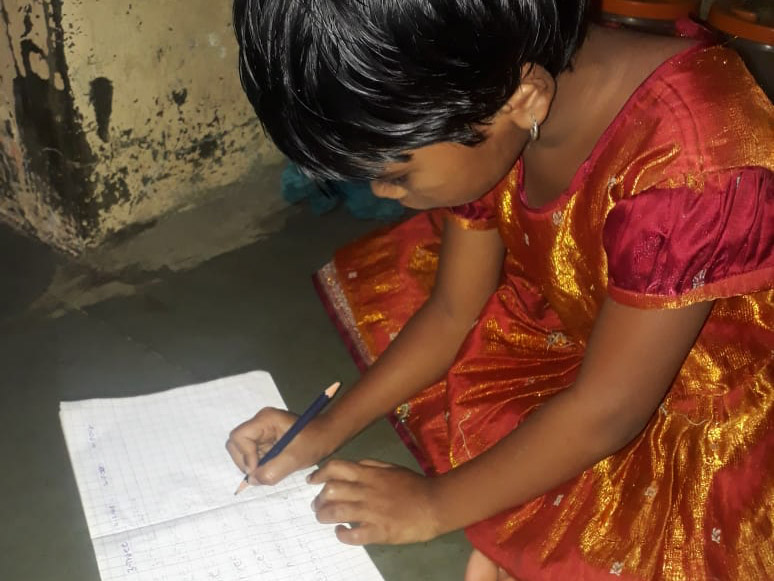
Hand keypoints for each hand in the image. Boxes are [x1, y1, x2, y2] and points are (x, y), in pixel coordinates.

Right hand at [226, 407, 334, 484]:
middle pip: (236, 444)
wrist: (328, 436)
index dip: (244, 455)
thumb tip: (252, 480)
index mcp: (265, 419)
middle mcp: (260, 423)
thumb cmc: (315, 441)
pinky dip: (258, 466)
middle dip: (245, 462)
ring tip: (271, 469)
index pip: (239, 437)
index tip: (257, 469)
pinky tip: (274, 467)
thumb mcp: (295, 458)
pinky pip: (252, 456)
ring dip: (252, 465)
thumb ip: (272, 471)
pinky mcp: (265, 442)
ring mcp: (261, 432)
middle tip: (261, 473)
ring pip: (242, 452)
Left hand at [308, 459, 440, 544]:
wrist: (434, 504)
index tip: (312, 481)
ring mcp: (371, 512)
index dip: (319, 474)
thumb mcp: (390, 467)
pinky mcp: (378, 531)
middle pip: (331, 491)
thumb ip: (370, 465)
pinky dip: (341, 534)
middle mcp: (366, 491)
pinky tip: (341, 532)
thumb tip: (351, 466)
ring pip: (337, 512)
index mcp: (369, 474)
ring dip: (324, 516)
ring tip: (324, 518)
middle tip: (318, 505)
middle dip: (319, 498)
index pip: (336, 468)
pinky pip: (352, 535)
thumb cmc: (413, 485)